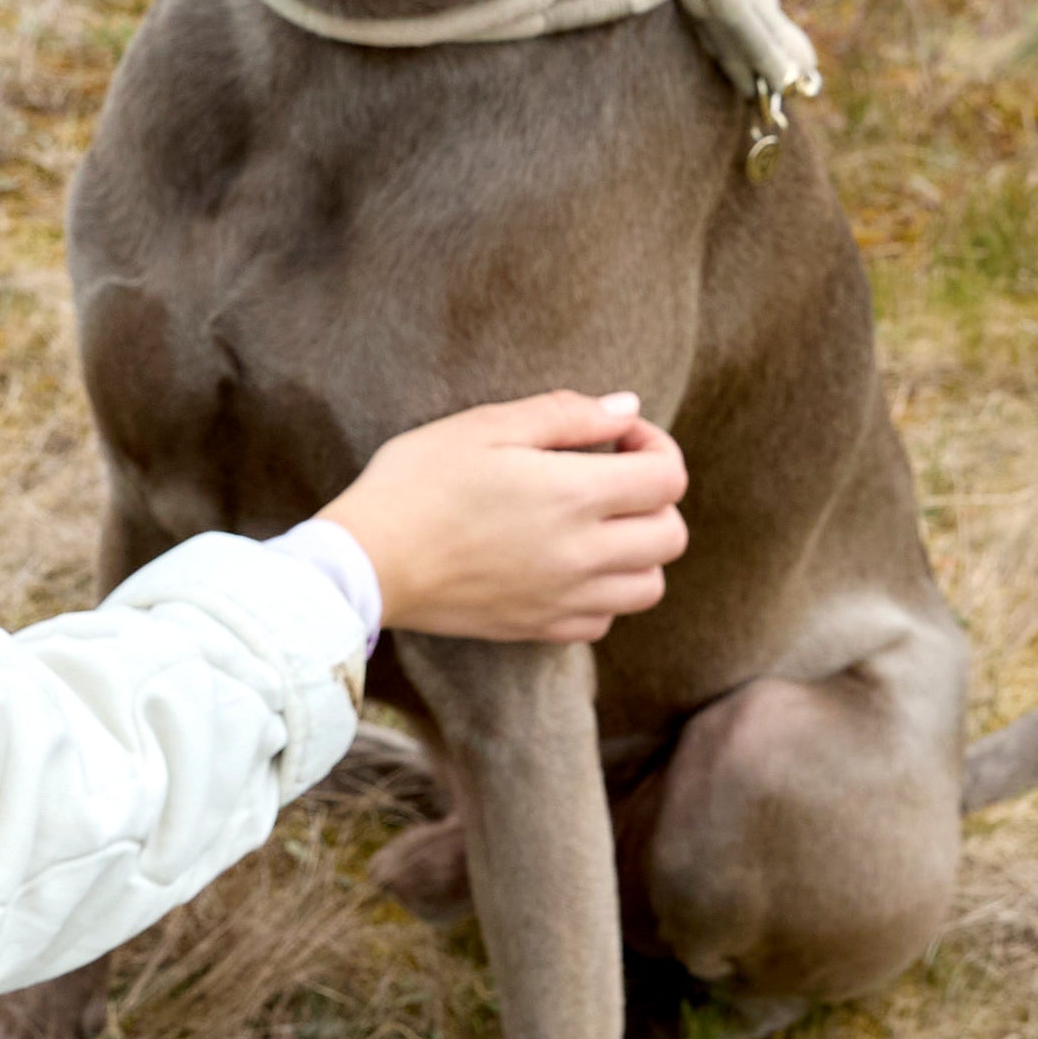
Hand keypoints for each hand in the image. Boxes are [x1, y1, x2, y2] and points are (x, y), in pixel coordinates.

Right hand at [324, 392, 687, 644]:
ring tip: (596, 527)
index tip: (618, 437)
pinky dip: (602, 594)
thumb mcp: (485, 425)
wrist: (365, 562)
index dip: (656, 446)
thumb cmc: (417, 482)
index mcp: (574, 495)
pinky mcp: (538, 628)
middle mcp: (582, 554)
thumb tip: (626, 409)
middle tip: (610, 478)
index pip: (668, 477)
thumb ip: (565, 413)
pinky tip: (567, 567)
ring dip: (638, 552)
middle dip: (655, 499)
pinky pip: (604, 621)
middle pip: (672, 535)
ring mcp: (563, 598)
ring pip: (650, 586)